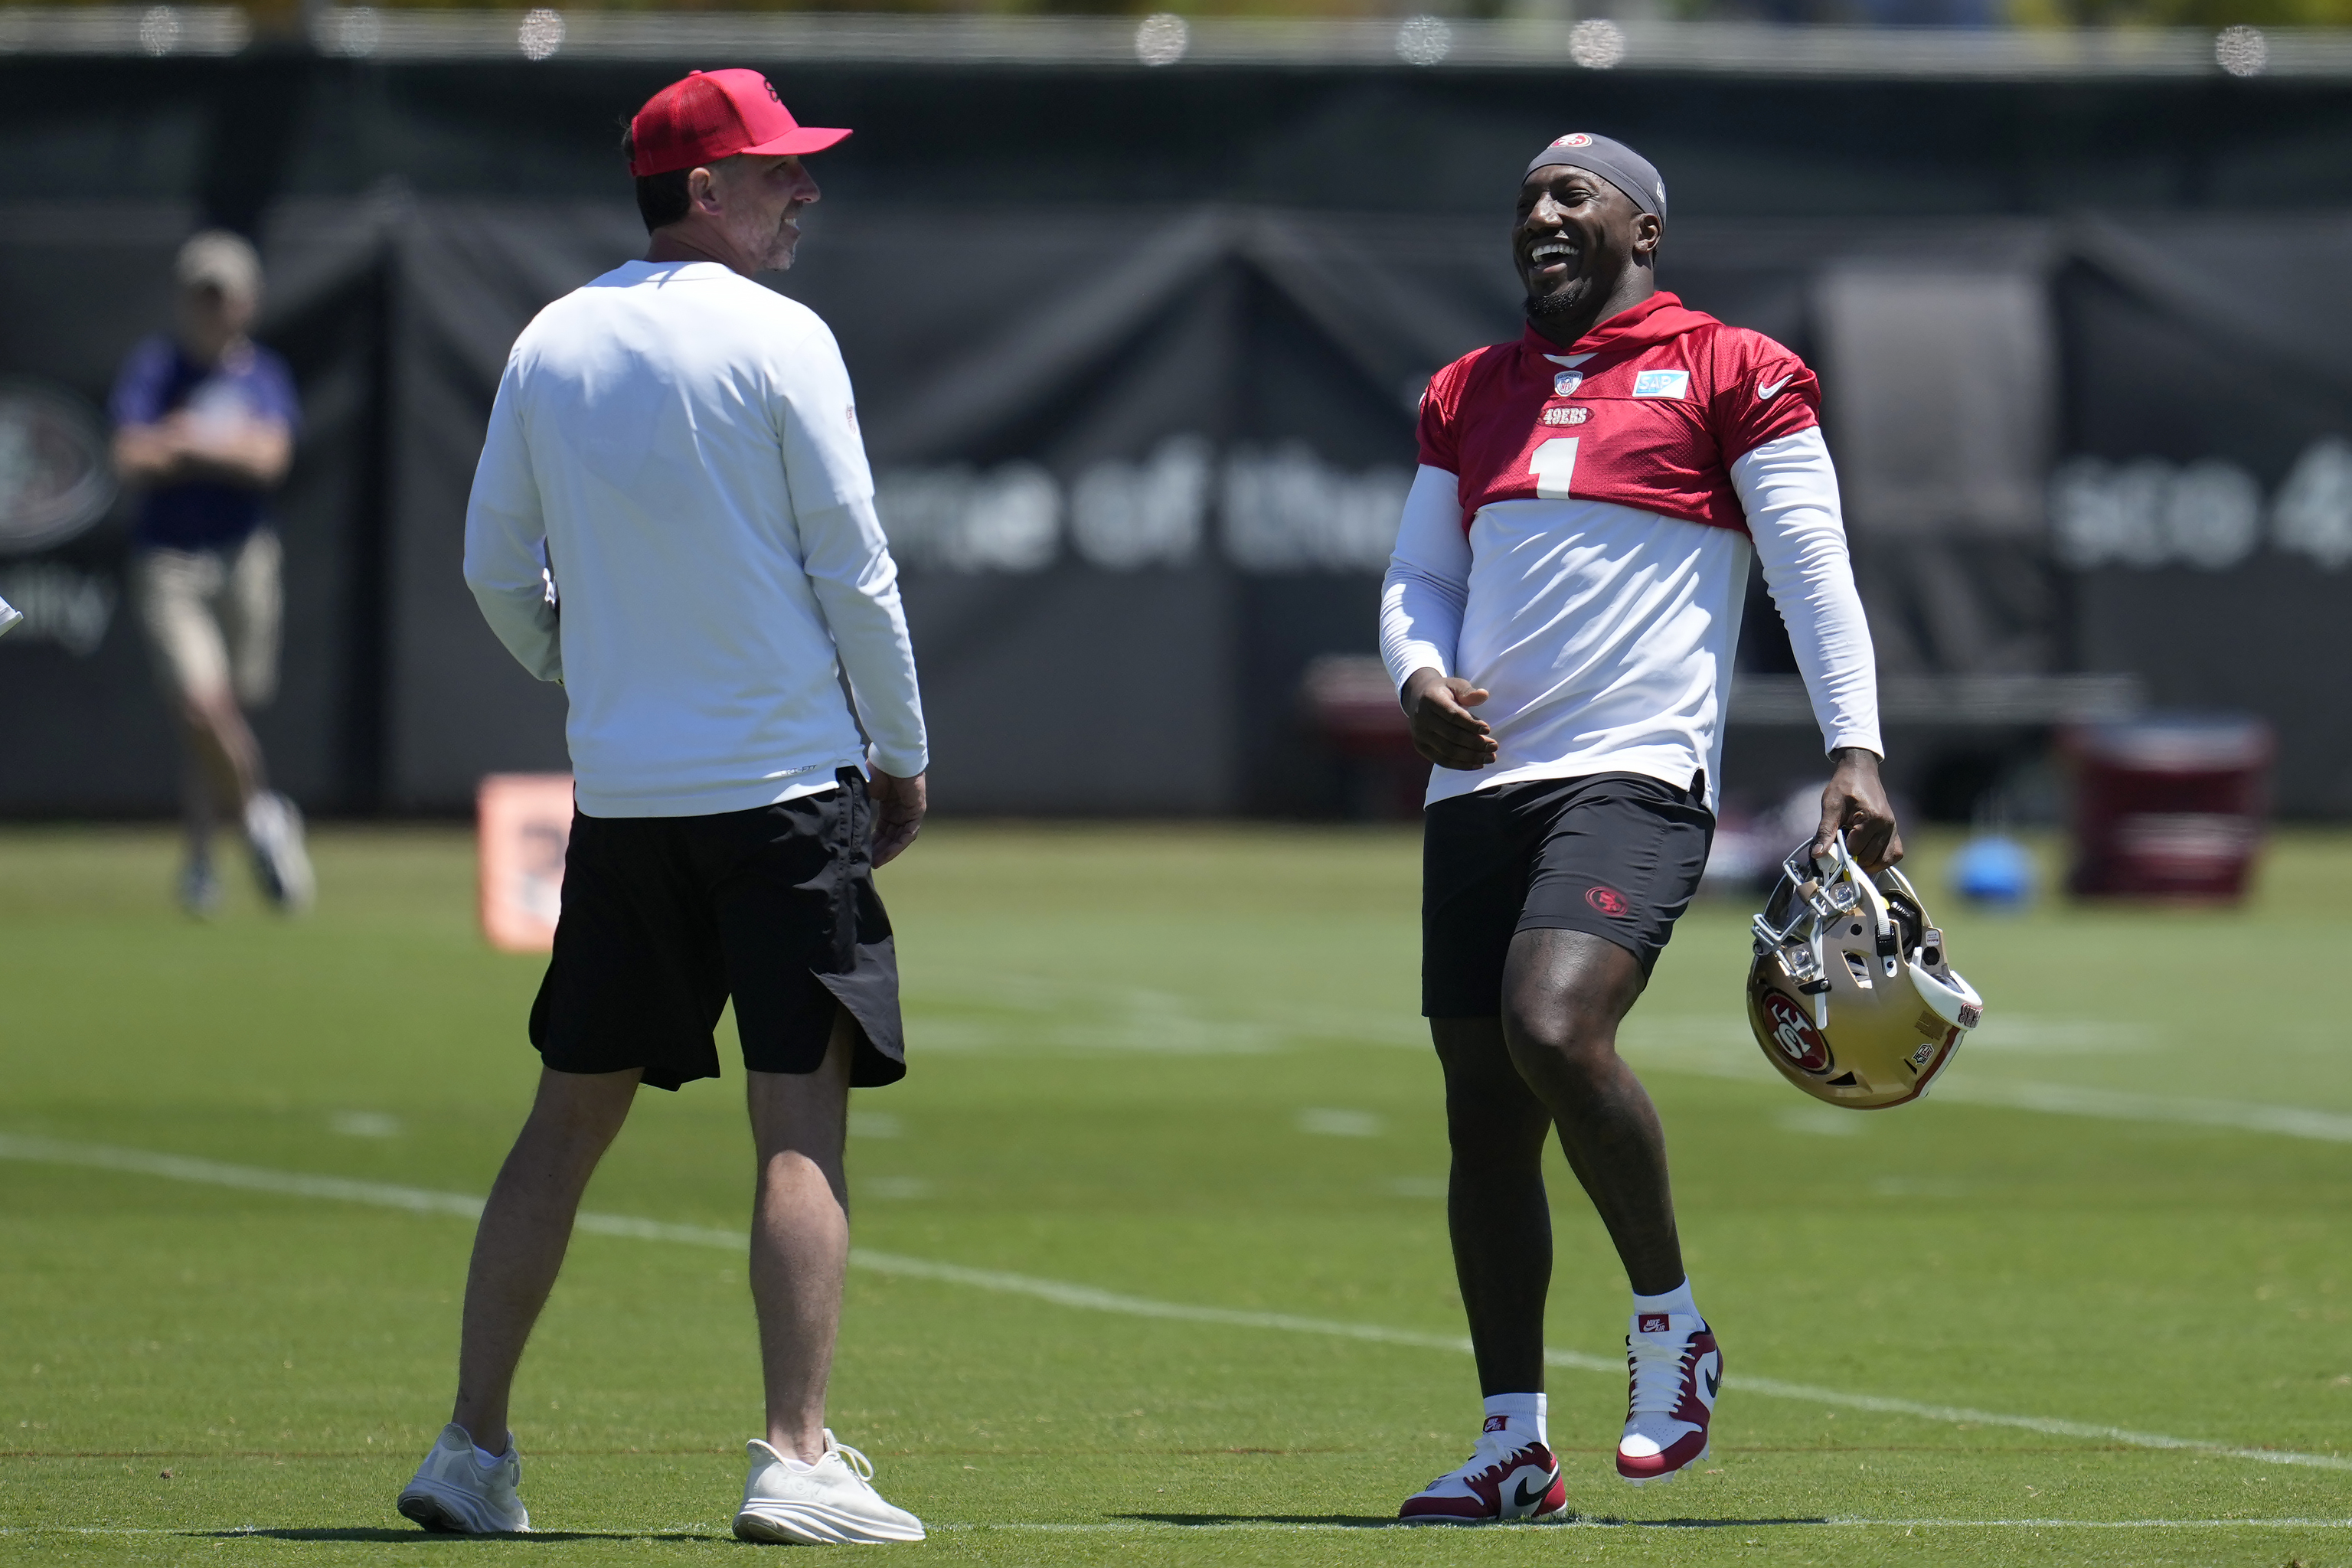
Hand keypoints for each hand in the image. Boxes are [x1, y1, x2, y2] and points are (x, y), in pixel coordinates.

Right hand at [867, 768, 925, 867]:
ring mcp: (909, 811)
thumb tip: (842, 819)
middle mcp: (899, 810)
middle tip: (866, 863)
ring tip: (875, 863)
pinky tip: (887, 855)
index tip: (862, 853)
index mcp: (888, 804)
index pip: (881, 829)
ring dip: (887, 851)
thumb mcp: (863, 791)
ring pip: (899, 837)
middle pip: (890, 836)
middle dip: (878, 850)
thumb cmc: (876, 769)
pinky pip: (908, 833)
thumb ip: (857, 805)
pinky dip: (898, 845)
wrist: (891, 758)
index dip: (872, 842)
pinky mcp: (917, 811)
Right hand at [1401, 667, 1498, 770]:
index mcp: (1430, 700)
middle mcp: (1422, 719)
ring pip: (1447, 751)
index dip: (1470, 724)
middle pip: (1451, 736)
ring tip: (1490, 757)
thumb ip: (1468, 691)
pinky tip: (1477, 764)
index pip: (1452, 715)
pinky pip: (1442, 760)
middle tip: (1494, 746)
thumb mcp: (1455, 684)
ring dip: (1471, 757)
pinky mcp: (1421, 747)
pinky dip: (1461, 765)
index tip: (1488, 729)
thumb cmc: (1443, 691)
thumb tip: (1484, 695)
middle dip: (1475, 743)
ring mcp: (1420, 735)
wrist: (1417, 698)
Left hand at [1814, 747, 1901, 872]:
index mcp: (1872, 818)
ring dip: (1867, 863)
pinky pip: (1894, 854)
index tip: (1832, 847)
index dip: (1841, 852)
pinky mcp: (1894, 830)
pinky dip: (1881, 860)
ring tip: (1853, 851)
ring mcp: (1893, 829)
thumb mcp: (1830, 807)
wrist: (1859, 772)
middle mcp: (1887, 825)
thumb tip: (1817, 854)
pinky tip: (1868, 854)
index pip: (1855, 850)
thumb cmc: (1844, 786)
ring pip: (1883, 861)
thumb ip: (1825, 832)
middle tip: (1841, 846)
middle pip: (1868, 858)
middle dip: (1852, 857)